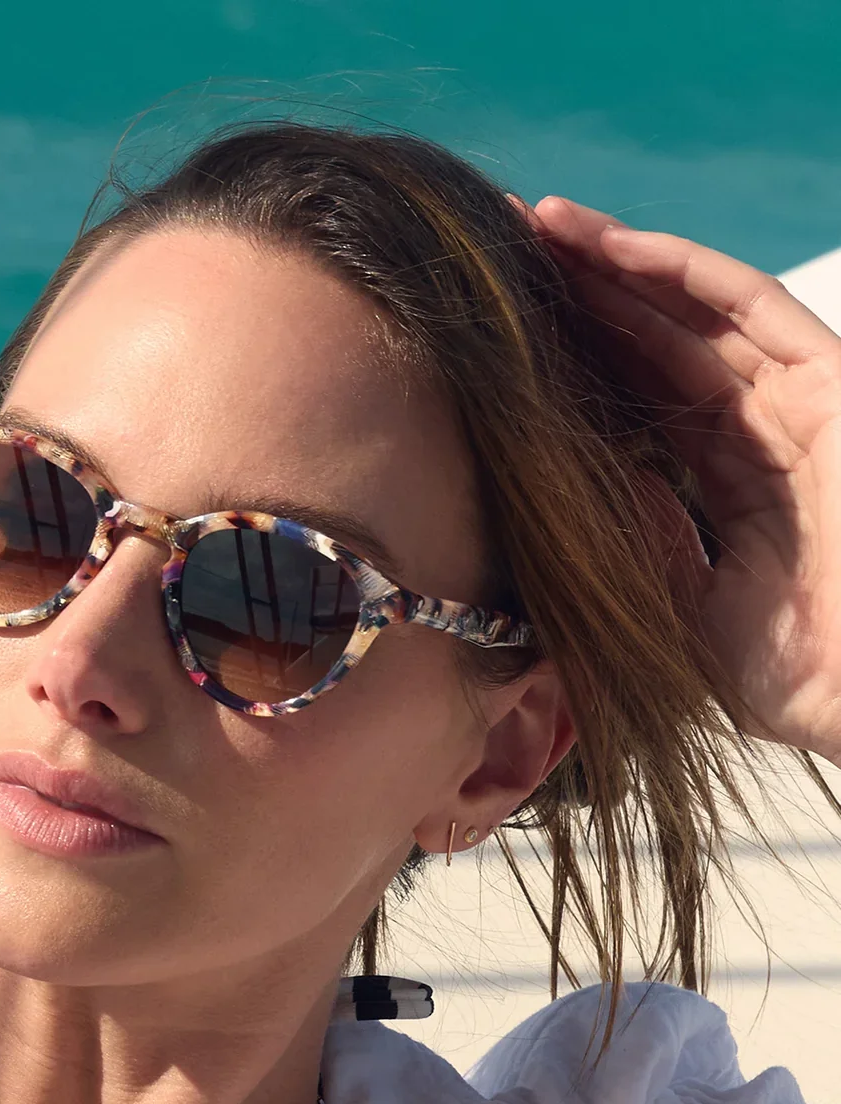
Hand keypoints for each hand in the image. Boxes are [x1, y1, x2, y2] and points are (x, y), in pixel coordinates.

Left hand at [523, 196, 840, 764]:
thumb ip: (648, 539)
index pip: (644, 402)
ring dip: (617, 263)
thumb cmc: (796, 676)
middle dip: (584, 295)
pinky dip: (679, 269)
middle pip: (660, 342)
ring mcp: (798, 402)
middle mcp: (764, 432)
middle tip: (499, 250)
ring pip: (695, 310)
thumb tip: (590, 478)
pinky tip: (609, 246)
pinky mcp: (832, 382)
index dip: (579, 362)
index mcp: (732, 485)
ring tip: (537, 225)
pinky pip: (748, 307)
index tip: (501, 336)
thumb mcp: (687, 607)